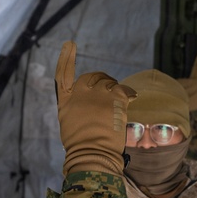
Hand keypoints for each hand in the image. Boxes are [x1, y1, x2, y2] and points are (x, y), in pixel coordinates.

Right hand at [55, 41, 136, 175]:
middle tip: (109, 91)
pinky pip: (124, 89)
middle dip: (100, 80)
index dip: (66, 58)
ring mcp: (98, 94)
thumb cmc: (81, 145)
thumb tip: (87, 105)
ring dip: (115, 89)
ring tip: (118, 104)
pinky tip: (133, 97)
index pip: (63, 74)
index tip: (70, 44)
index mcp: (66, 100)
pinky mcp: (115, 98)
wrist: (92, 153)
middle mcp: (80, 93)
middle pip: (92, 76)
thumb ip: (77, 108)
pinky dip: (129, 93)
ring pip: (109, 83)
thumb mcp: (70, 123)